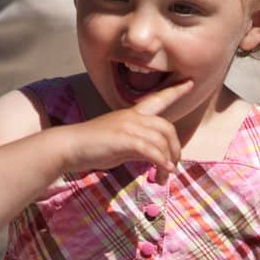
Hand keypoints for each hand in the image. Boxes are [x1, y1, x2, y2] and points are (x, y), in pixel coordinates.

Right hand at [65, 80, 192, 179]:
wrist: (69, 146)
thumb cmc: (91, 147)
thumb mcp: (120, 145)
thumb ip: (138, 147)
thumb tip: (155, 159)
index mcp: (132, 114)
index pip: (158, 99)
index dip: (175, 91)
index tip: (191, 82)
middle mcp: (133, 117)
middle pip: (167, 127)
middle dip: (175, 149)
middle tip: (172, 167)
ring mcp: (128, 126)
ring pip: (162, 140)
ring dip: (168, 161)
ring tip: (162, 177)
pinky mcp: (124, 140)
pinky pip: (151, 150)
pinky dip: (161, 162)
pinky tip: (162, 172)